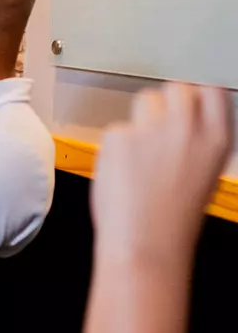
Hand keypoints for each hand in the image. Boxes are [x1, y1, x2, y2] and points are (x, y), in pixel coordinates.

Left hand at [91, 83, 231, 268]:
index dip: (195, 96)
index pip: (210, 91)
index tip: (187, 106)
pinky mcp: (120, 136)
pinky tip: (123, 171)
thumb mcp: (202, 171)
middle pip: (176, 88)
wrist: (146, 244)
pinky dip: (116, 146)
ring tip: (140, 153)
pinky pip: (116, 129)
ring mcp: (153, 130)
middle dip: (165, 103)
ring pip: (144, 100)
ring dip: (140, 118)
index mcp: (217, 139)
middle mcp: (189, 129)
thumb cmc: (172, 217)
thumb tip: (180, 117)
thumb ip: (195, 140)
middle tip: (157, 128)